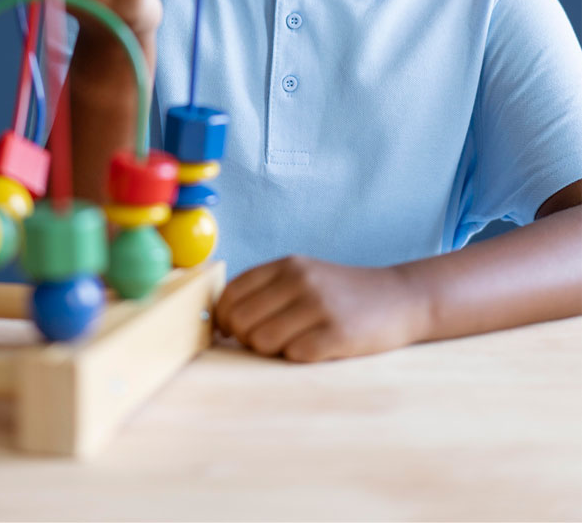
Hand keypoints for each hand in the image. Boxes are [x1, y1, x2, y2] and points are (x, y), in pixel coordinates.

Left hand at [214, 255, 426, 362]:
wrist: (401, 298)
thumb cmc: (343, 293)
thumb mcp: (304, 276)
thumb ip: (266, 290)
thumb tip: (221, 321)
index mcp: (287, 264)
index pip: (231, 293)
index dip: (224, 319)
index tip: (231, 332)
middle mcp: (300, 280)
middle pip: (242, 321)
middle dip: (246, 339)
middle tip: (267, 342)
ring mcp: (320, 305)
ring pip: (262, 342)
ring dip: (272, 351)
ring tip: (294, 344)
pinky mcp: (337, 333)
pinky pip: (294, 356)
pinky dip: (298, 358)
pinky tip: (316, 348)